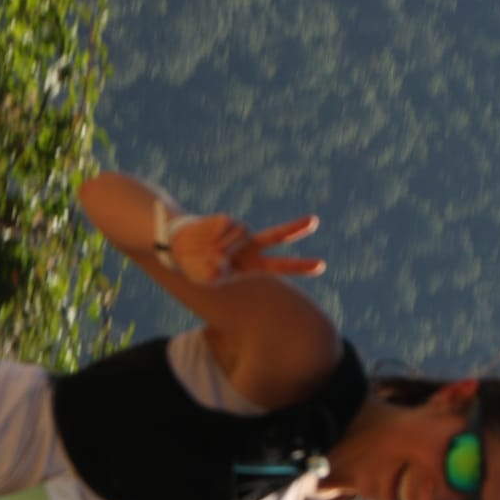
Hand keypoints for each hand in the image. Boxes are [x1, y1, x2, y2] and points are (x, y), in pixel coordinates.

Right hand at [168, 213, 326, 284]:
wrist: (178, 248)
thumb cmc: (197, 269)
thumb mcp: (207, 279)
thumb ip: (214, 274)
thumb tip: (220, 259)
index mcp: (253, 267)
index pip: (280, 267)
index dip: (300, 266)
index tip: (321, 265)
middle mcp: (251, 247)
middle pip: (276, 236)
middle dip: (295, 229)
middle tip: (315, 222)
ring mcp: (239, 231)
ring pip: (241, 236)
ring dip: (224, 247)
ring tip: (209, 254)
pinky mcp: (227, 220)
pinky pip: (225, 229)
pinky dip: (214, 238)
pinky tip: (205, 241)